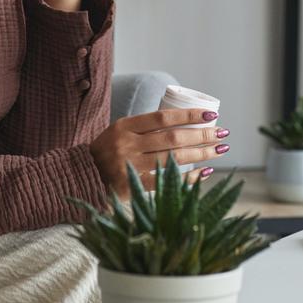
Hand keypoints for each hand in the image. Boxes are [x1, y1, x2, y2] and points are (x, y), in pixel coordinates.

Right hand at [88, 108, 230, 196]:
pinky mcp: (132, 186)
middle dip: (202, 135)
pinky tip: (205, 173)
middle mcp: (128, 144)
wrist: (80, 176)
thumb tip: (184, 123)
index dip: (189, 116)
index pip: (163, 117)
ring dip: (201, 154)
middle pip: (173, 138)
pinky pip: (167, 180)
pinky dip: (189, 178)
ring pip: (173, 159)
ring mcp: (130, 166)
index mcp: (125, 126)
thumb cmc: (106, 151)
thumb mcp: (119, 131)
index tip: (211, 116)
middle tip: (222, 133)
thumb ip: (144, 128)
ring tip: (220, 150)